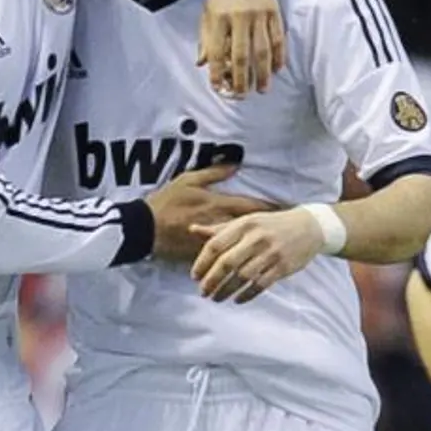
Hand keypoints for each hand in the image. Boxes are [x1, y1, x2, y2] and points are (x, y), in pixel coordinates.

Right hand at [144, 164, 275, 263]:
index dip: (270, 207)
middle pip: (250, 229)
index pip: (250, 206)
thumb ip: (213, 173)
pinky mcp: (201, 256)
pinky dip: (235, 262)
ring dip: (255, 248)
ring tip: (272, 250)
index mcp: (216, 204)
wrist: (143, 229)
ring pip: (238, 247)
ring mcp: (212, 242)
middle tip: (286, 231)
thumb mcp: (187, 180)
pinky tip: (248, 266)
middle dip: (268, 230)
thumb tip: (235, 164)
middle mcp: (218, 224)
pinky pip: (222, 261)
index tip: (286, 208)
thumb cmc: (165, 201)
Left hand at [189, 208, 323, 302]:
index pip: (216, 244)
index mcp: (244, 225)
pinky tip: (237, 300)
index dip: (202, 262)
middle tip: (202, 293)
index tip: (194, 276)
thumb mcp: (246, 221)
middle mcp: (256, 238)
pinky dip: (247, 295)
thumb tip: (192, 230)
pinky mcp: (282, 267)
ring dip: (226, 291)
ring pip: (243, 277)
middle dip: (212, 281)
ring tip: (216, 298)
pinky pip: (260, 285)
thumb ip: (219, 229)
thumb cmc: (270, 225)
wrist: (309, 227)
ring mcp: (271, 253)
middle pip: (227, 263)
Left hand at [197, 0, 284, 95]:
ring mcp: (259, 15)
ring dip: (263, 73)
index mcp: (218, 17)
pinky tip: (277, 69)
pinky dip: (279, 56)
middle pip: (242, 55)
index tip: (218, 88)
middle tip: (242, 95)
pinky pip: (278, 38)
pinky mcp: (274, 12)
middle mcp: (239, 17)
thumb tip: (201, 64)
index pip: (216, 51)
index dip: (216, 72)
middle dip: (242, 79)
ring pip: (263, 50)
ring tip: (262, 89)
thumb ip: (205, 38)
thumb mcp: (208, 12)